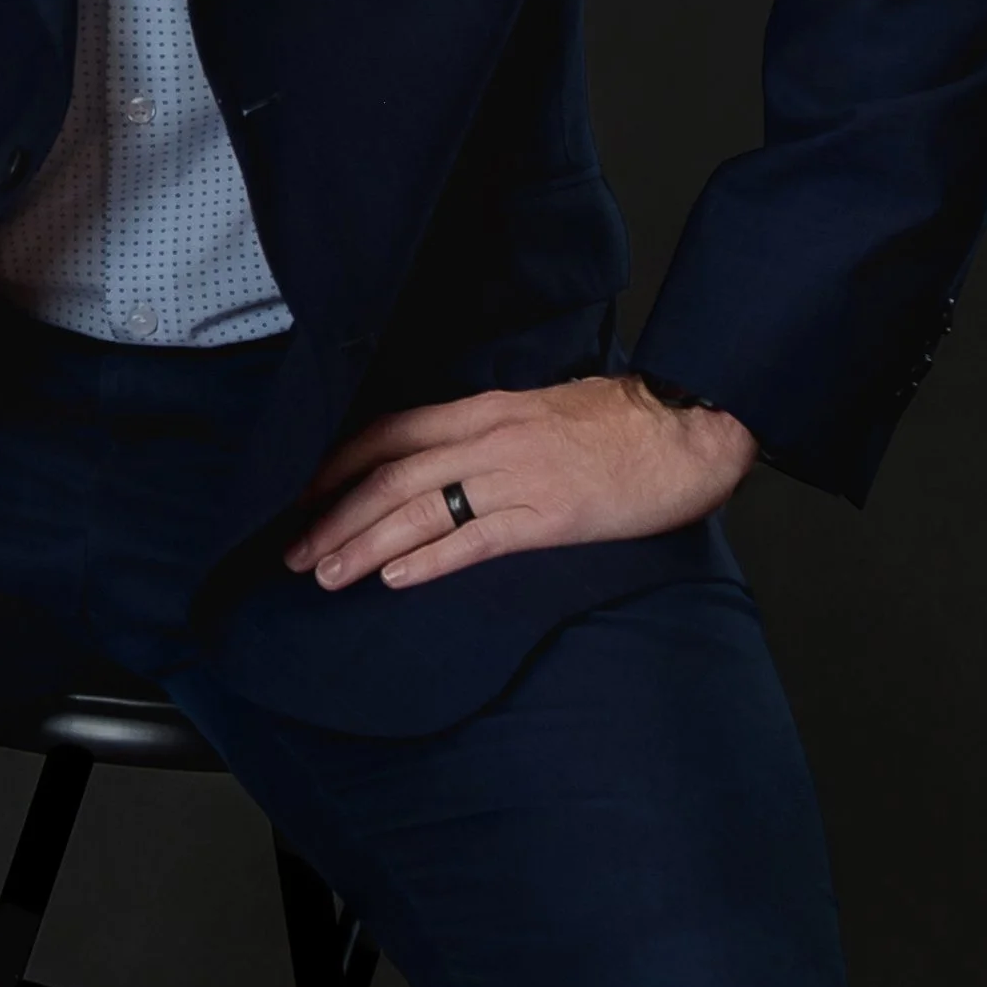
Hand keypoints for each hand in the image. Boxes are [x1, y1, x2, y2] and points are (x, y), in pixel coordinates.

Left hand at [282, 374, 758, 590]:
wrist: (689, 425)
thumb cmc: (623, 422)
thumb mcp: (543, 411)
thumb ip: (493, 432)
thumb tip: (449, 458)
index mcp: (486, 409)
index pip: (392, 431)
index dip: (341, 463)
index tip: (304, 494)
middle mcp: (491, 437)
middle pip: (392, 474)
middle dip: (337, 515)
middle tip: (297, 552)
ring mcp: (519, 476)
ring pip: (422, 508)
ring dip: (367, 543)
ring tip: (328, 573)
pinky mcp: (550, 516)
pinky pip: (478, 537)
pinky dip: (431, 558)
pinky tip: (397, 578)